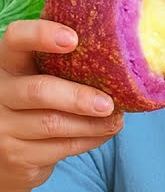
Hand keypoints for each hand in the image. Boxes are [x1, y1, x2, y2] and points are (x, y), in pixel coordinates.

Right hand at [0, 20, 122, 191]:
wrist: (9, 155)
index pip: (15, 39)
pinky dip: (90, 139)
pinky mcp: (16, 155)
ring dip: (92, 123)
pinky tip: (104, 132)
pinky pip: (61, 147)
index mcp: (6, 63)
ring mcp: (2, 126)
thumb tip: (125, 58)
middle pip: (38, 90)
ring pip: (53, 123)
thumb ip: (67, 66)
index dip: (41, 35)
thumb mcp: (41, 78)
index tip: (73, 40)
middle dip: (79, 97)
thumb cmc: (36, 105)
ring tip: (115, 120)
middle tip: (108, 103)